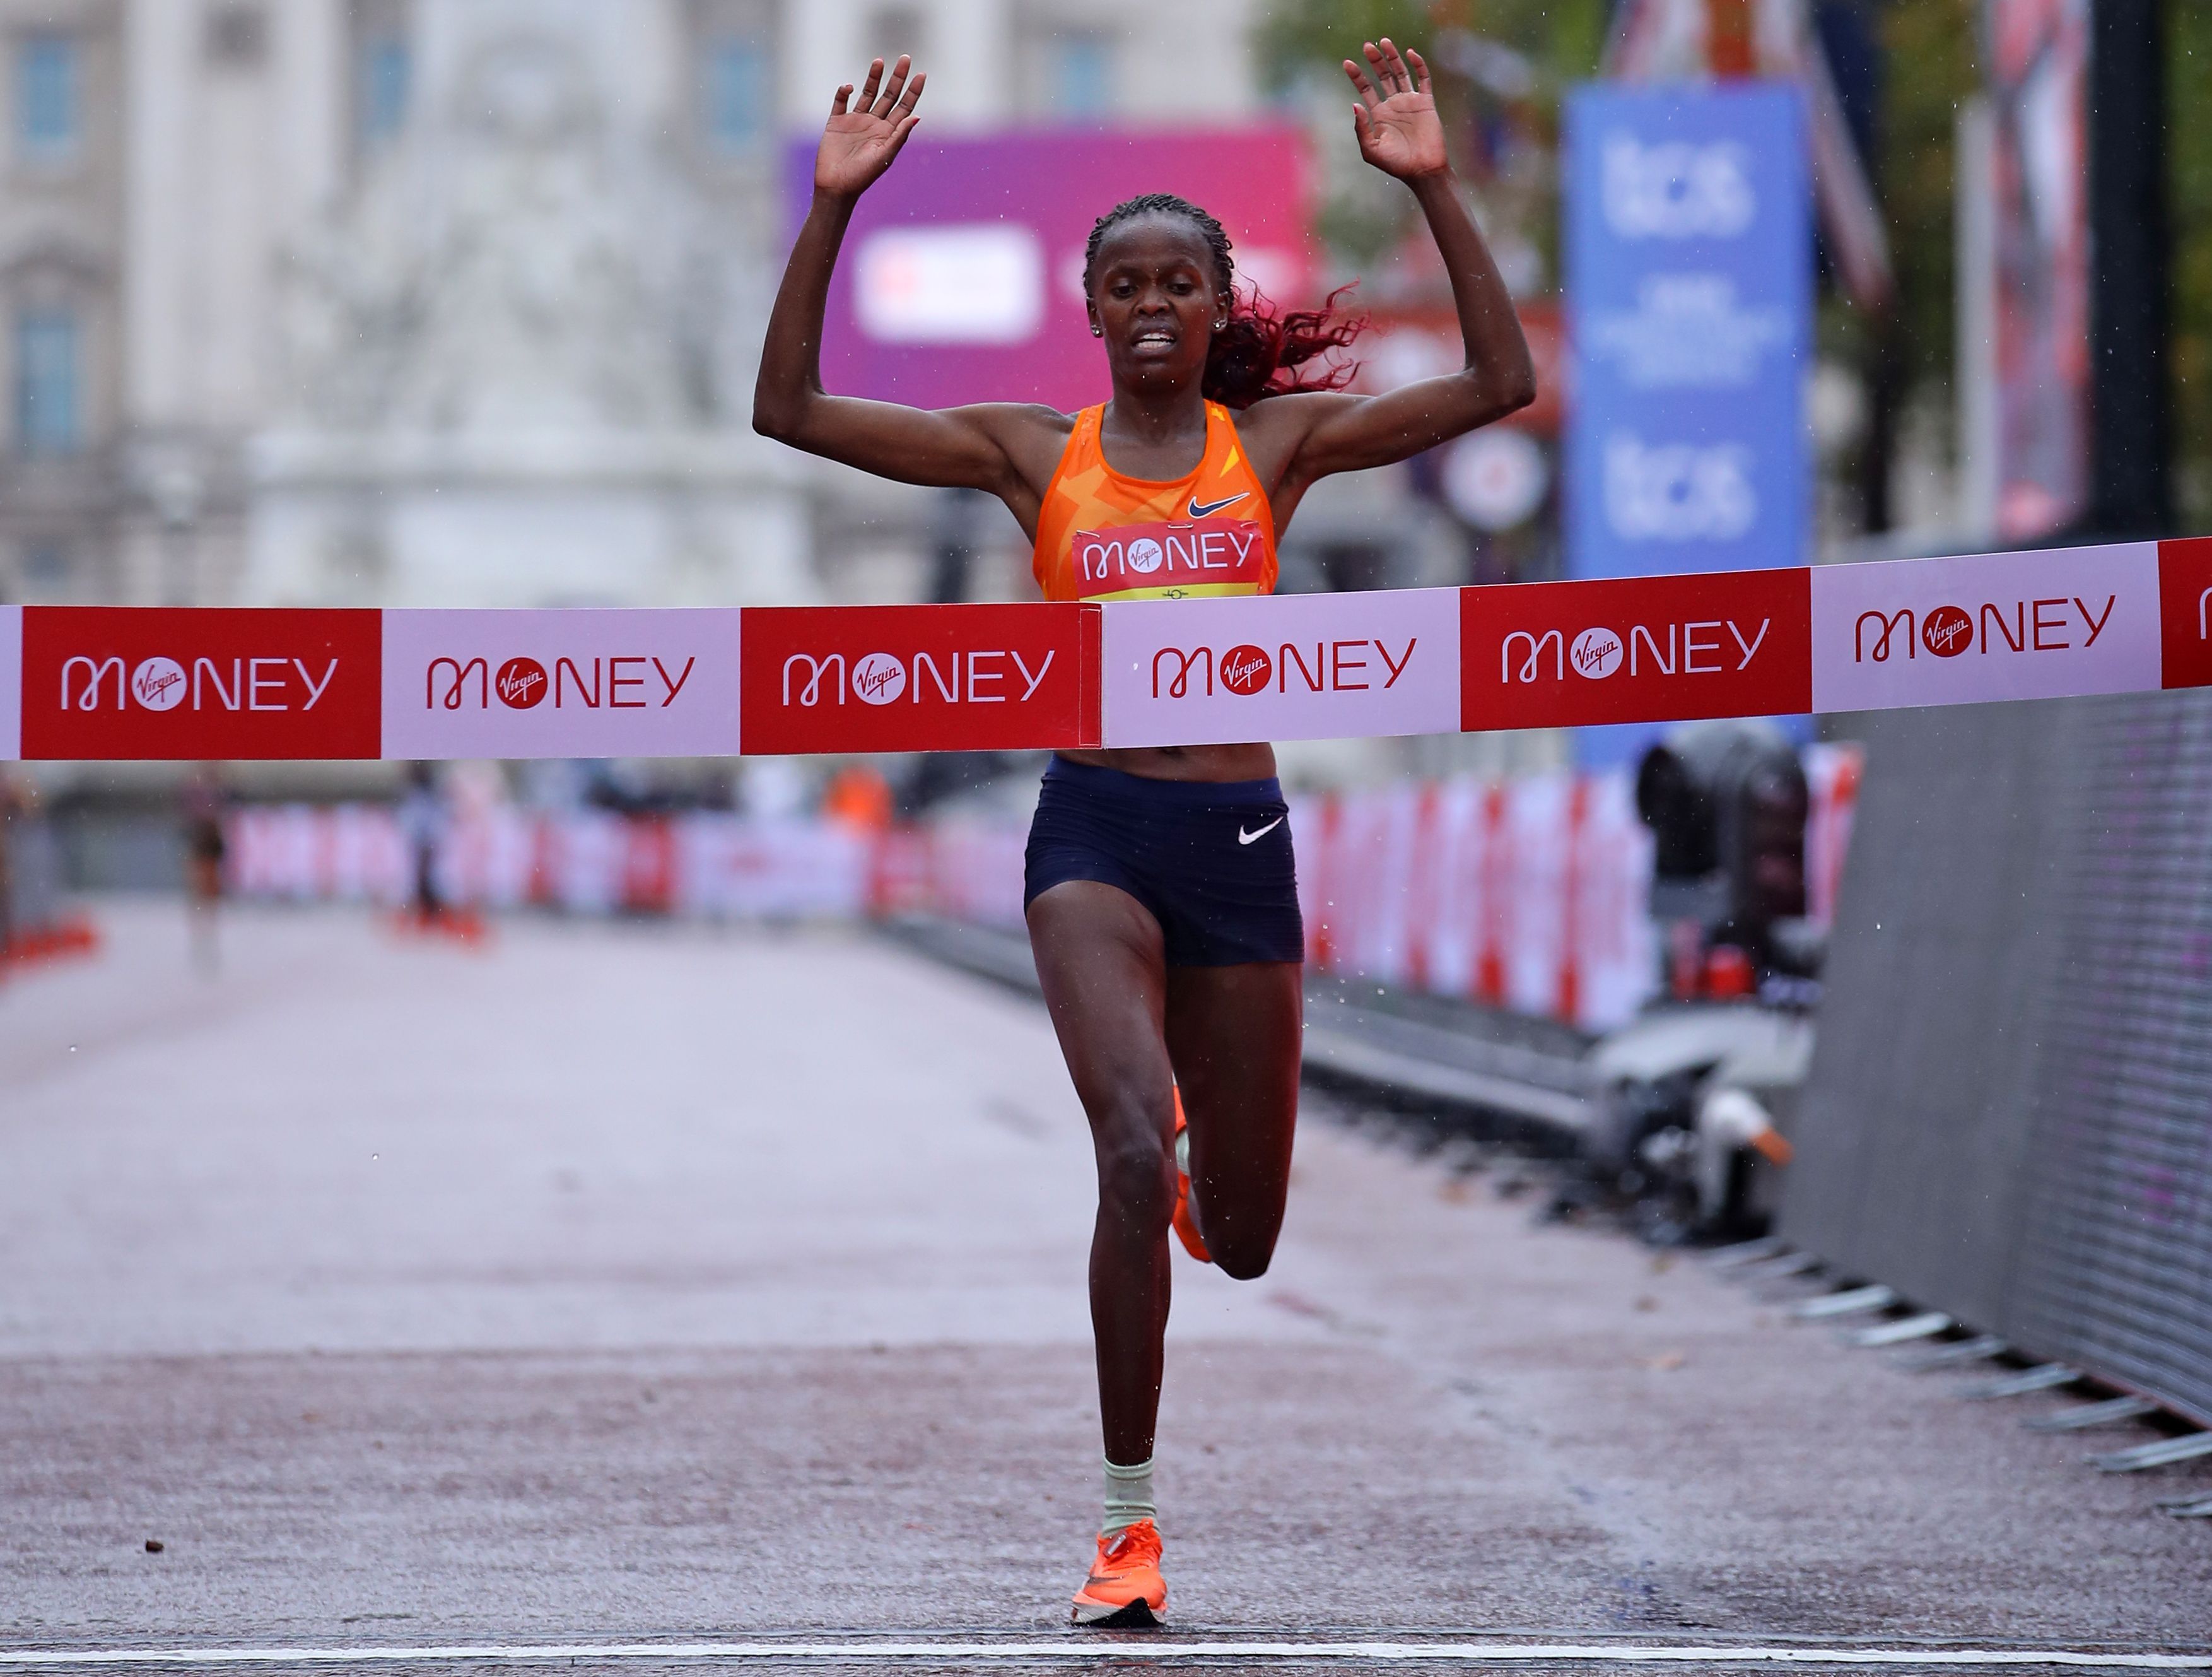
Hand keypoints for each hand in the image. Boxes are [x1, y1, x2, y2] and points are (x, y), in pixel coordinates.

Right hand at [815, 56, 924, 199]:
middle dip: (897, 78)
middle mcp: (874, 124)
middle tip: (905, 58)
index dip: (913, 91)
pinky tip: (848, 86)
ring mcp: (855, 121)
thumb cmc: (862, 176)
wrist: (835, 187)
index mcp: (888, 133)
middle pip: (889, 96)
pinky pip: (841, 101)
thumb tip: (917, 116)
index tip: (921, 74)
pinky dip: (844, 92)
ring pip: (867, 94)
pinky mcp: (836, 122)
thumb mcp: (884, 156)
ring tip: (879, 61)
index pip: (905, 107)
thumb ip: (899, 136)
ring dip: (873, 78)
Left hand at [1342, 39, 1446, 182]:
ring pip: (1400, 72)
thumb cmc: (1395, 164)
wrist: (1421, 170)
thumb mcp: (1371, 150)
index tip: (1347, 63)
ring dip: (1392, 57)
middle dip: (1375, 60)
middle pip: (1382, 76)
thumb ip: (1361, 128)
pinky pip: (1423, 79)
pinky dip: (1418, 65)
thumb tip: (1355, 104)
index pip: (1366, 89)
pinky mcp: (1426, 102)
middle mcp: (1394, 105)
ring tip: (1384, 42)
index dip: (1357, 76)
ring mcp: (1410, 101)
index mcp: (1379, 114)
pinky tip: (1409, 53)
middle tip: (1367, 46)